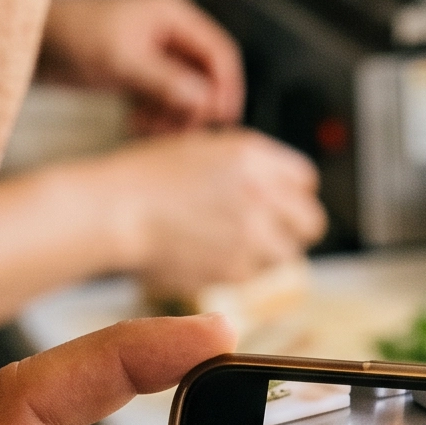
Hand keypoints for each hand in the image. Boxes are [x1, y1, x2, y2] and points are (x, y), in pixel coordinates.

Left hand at [41, 0, 242, 133]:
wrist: (29, 41)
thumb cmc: (72, 37)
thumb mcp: (122, 61)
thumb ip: (166, 81)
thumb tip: (205, 100)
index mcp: (173, 15)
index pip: (219, 51)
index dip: (226, 86)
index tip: (220, 119)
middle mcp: (169, 31)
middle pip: (205, 75)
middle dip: (194, 106)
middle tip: (174, 131)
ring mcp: (154, 52)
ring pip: (184, 91)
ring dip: (173, 115)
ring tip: (146, 129)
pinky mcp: (138, 71)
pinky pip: (162, 98)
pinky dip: (155, 115)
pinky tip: (134, 124)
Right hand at [98, 129, 325, 291]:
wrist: (115, 210)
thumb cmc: (146, 178)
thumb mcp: (204, 149)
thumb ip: (248, 167)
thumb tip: (278, 188)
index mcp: (254, 156)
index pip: (305, 181)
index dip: (291, 194)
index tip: (279, 204)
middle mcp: (261, 193)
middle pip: (310, 221)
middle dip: (293, 228)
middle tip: (269, 232)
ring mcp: (252, 233)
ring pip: (288, 253)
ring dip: (269, 252)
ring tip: (234, 245)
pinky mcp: (236, 269)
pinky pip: (255, 275)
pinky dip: (240, 270)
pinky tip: (210, 255)